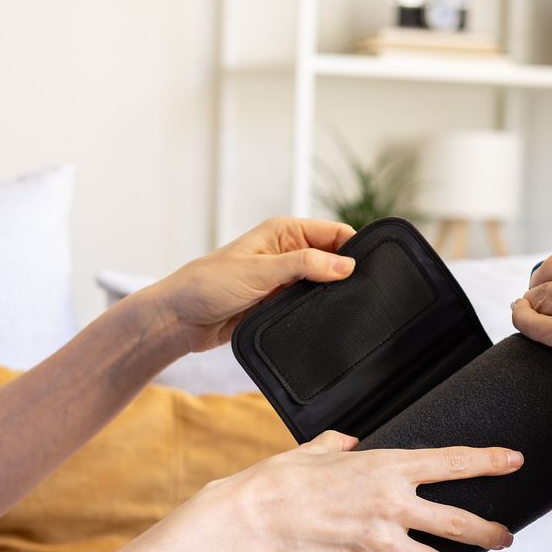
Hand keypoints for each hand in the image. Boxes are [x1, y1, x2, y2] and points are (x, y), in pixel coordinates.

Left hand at [133, 217, 356, 355]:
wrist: (180, 320)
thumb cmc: (207, 285)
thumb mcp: (260, 271)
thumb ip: (304, 266)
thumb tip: (346, 265)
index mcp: (283, 232)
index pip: (334, 232)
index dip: (354, 247)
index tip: (370, 268)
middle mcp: (287, 252)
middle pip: (333, 259)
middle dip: (346, 273)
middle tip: (363, 293)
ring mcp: (284, 279)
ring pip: (323, 284)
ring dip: (332, 294)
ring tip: (347, 308)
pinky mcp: (279, 303)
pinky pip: (308, 305)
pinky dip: (318, 310)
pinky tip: (327, 320)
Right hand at [199, 432, 521, 551]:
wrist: (249, 522)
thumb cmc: (276, 482)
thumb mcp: (312, 452)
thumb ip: (338, 445)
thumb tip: (349, 441)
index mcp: (386, 466)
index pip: (453, 462)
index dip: (490, 461)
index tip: (515, 460)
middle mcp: (393, 504)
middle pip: (462, 523)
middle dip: (491, 533)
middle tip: (506, 538)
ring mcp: (382, 542)